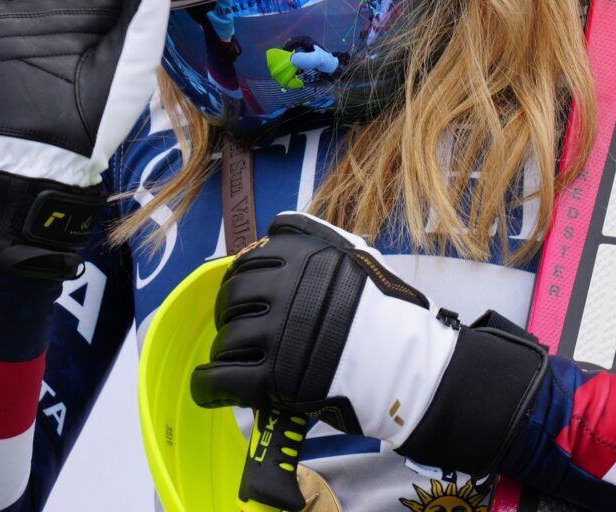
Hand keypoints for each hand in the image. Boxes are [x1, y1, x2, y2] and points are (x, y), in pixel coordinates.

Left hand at [191, 212, 546, 474]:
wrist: (408, 367)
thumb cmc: (388, 314)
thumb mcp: (358, 256)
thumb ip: (317, 239)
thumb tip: (276, 228)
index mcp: (304, 254)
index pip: (251, 258)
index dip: (245, 277)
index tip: (248, 293)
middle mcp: (285, 287)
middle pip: (232, 294)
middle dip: (231, 311)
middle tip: (241, 326)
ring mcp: (277, 333)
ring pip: (227, 337)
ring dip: (226, 349)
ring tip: (238, 360)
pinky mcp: (273, 378)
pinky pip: (220, 379)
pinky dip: (207, 384)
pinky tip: (208, 387)